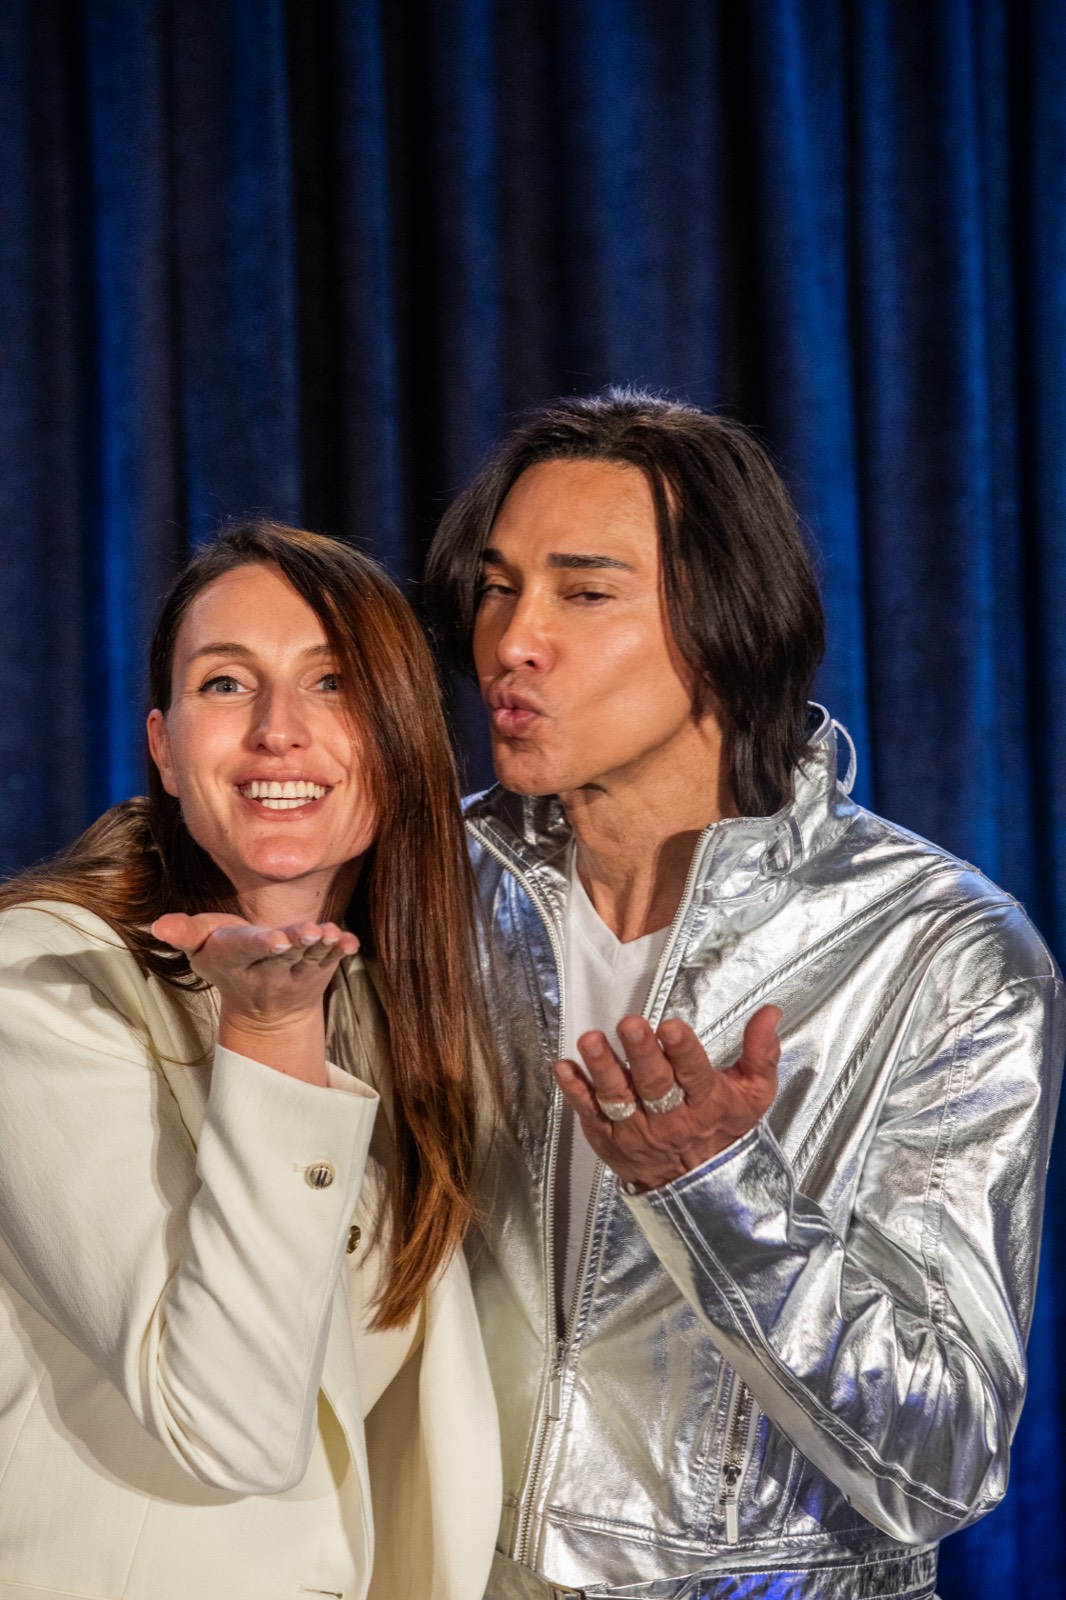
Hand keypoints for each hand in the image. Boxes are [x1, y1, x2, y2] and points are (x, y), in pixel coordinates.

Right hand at [153, 913, 359, 1084]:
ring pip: (309, 958)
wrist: (264, 1009)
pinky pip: (332, 960)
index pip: (246, 950)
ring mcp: (297, 971)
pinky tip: (350, 942)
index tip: (274, 939)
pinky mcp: (320, 969)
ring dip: (321, 946)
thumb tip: (157, 925)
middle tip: (309, 932)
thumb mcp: (201, 948)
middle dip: (296, 942)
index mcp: (235, 960)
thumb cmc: (229, 961)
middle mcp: (267, 969)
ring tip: (329, 934)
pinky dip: (342, 951)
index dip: (259, 944)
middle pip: (282, 955)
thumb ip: (184, 933)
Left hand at [554, 1006, 780, 1192]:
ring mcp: (635, 1129)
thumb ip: (760, 1053)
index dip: (683, 1052)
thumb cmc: (722, 1129)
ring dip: (602, 1068)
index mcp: (706, 1104)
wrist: (697, 1186)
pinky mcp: (608, 1137)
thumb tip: (769, 1013)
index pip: (694, 1075)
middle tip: (631, 1025)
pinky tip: (564, 1068)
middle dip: (641, 1053)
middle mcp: (669, 1118)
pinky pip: (589, 1113)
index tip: (672, 1027)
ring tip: (591, 1041)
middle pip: (653, 1085)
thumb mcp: (753, 1094)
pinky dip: (575, 1091)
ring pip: (617, 1098)